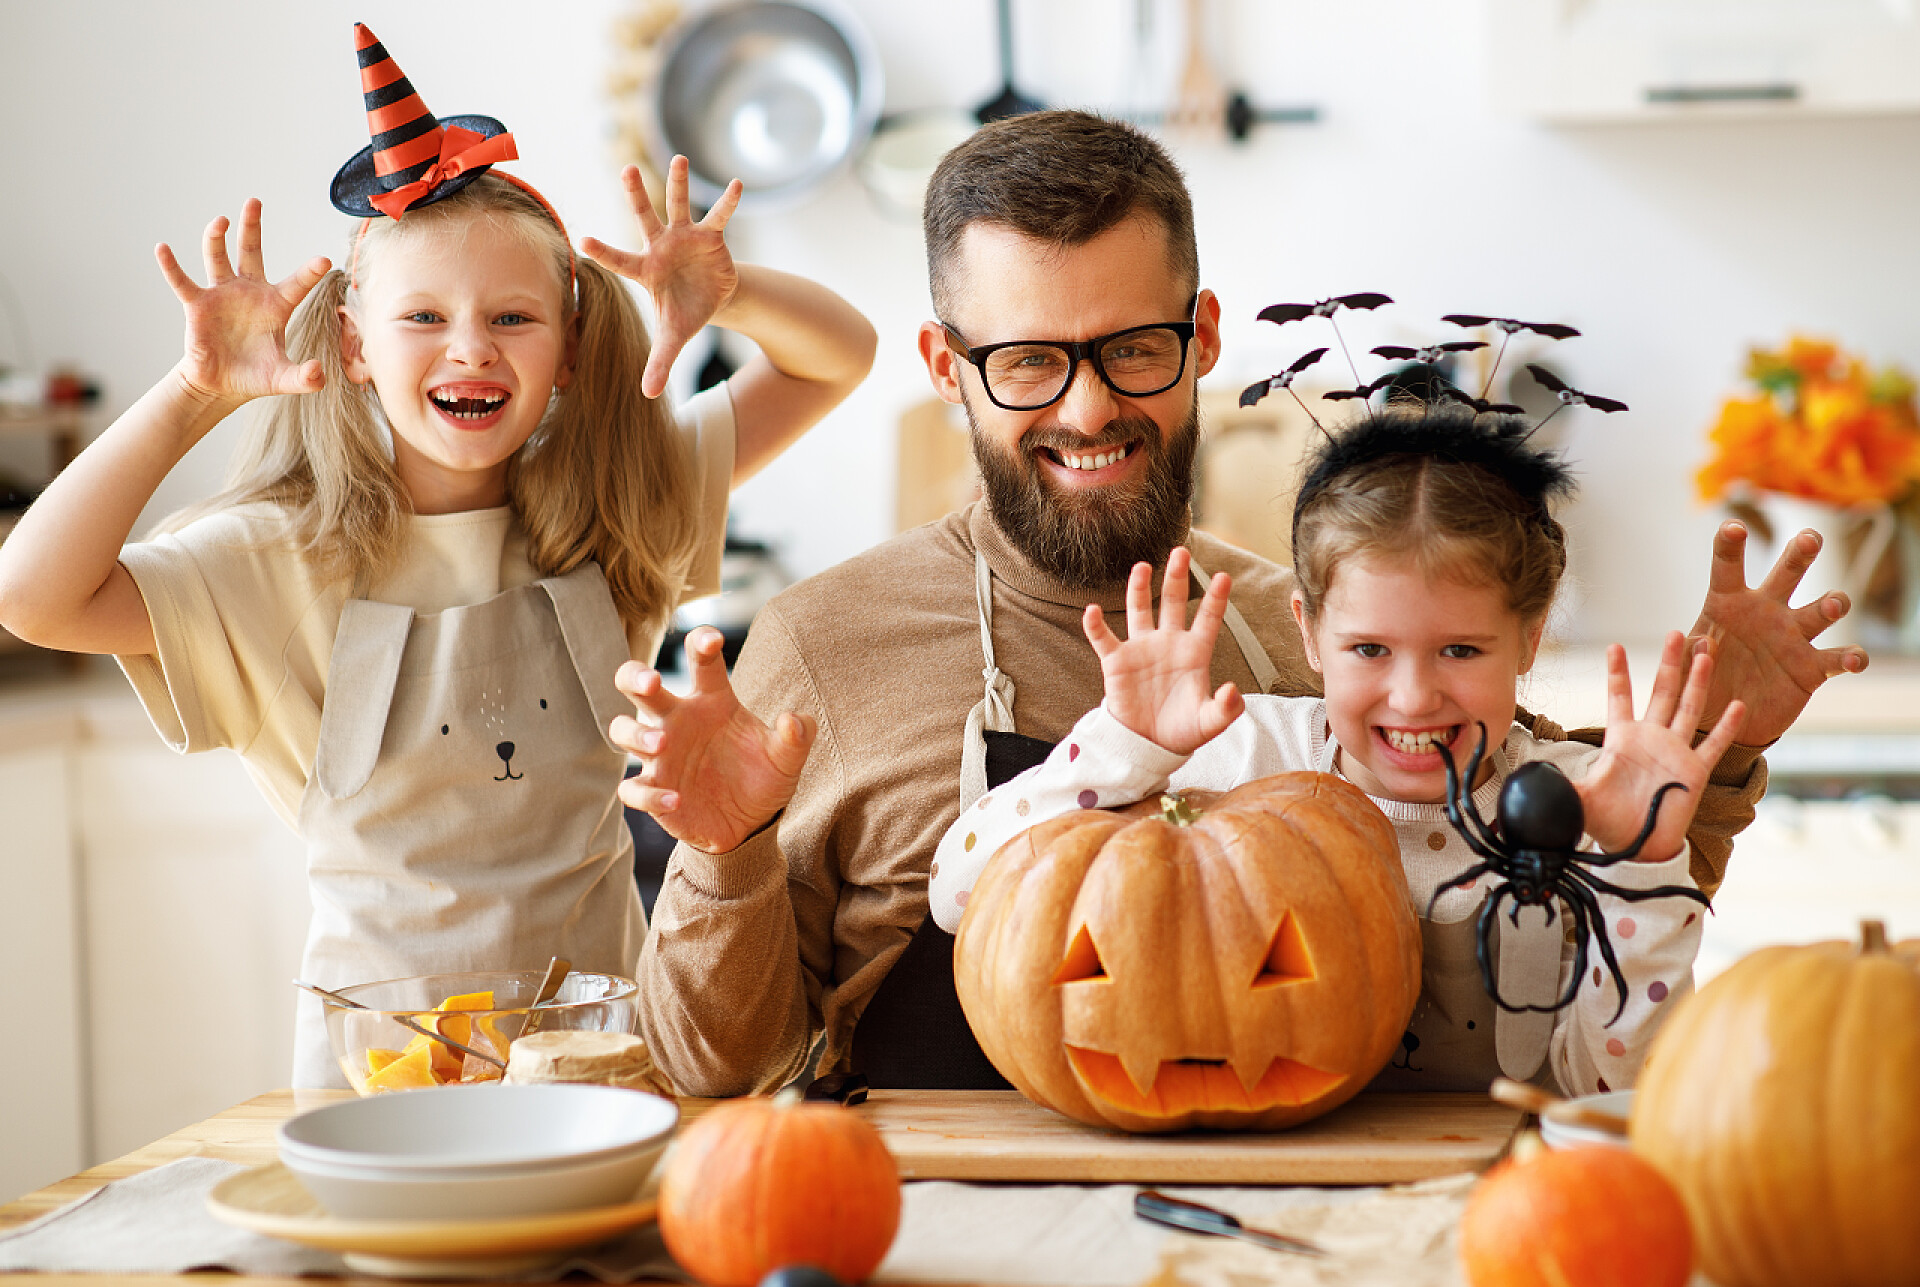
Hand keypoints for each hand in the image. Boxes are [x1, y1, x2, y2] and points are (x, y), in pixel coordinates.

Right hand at [155, 199, 329, 405]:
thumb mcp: (284, 378)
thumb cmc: (256, 375)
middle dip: (252, 227)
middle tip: (254, 201)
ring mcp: (222, 294)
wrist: (222, 384)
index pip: (297, 284)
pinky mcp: (197, 305)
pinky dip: (172, 266)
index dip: (309, 272)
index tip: (324, 259)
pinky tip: (162, 248)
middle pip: (251, 252)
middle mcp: (249, 292)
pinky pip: (182, 281)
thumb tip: (319, 374)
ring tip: (220, 221)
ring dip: (216, 239)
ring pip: (217, 258)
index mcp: (276, 305)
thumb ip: (304, 377)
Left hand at [580, 158, 743, 398]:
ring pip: (680, 205)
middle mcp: (661, 246)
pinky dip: (728, 202)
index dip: (603, 252)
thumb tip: (647, 395)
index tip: (582, 240)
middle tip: (626, 169)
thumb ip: (660, 362)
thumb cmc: (685, 313)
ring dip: (679, 183)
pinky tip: (736, 184)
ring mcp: (685, 237)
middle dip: (636, 195)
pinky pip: (719, 217)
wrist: (712, 298)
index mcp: (645, 269)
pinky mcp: (711, 236)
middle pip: (645, 217)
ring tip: (680, 158)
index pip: (620, 260)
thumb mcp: (674, 338)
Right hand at [613, 626, 813, 854]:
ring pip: (623, 731)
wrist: (750, 825)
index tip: (713, 640)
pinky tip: (676, 799)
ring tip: (662, 744)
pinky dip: (649, 794)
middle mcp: (679, 721)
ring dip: (637, 734)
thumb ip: (797, 737)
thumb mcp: (786, 759)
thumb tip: (794, 719)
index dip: (701, 643)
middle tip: (652, 682)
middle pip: (638, 684)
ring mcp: (661, 755)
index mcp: (712, 701)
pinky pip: (634, 788)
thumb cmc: (763, 777)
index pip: (701, 662)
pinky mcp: (653, 790)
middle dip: (636, 676)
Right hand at [1082, 547, 1243, 754]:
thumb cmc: (1182, 731)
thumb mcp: (1209, 723)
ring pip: (1139, 610)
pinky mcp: (1117, 661)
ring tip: (1142, 567)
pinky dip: (1096, 625)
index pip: (1208, 619)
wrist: (1148, 744)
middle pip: (1173, 602)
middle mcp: (1168, 643)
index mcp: (1194, 653)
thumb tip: (1233, 690)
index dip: (1215, 599)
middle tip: (1181, 552)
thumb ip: (1225, 708)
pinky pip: (1104, 638)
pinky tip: (1092, 611)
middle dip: (1176, 577)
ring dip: (1139, 589)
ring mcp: (1141, 649)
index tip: (1224, 576)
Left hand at [1577, 632, 1745, 859]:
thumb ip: (1557, 787)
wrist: (1635, 848)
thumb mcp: (1578, 800)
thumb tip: (1527, 782)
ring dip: (1698, 682)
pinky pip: (1713, 745)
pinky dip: (1726, 726)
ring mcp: (1675, 752)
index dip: (1617, 673)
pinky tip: (1738, 704)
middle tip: (1676, 632)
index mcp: (1622, 740)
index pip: (1619, 698)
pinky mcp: (1694, 771)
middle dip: (1669, 663)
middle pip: (1661, 692)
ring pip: (1689, 709)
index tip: (1614, 646)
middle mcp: (1651, 739)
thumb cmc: (1607, 822)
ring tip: (1707, 652)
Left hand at [1687, 520, 1867, 744]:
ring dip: (1832, 604)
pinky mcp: (1812, 668)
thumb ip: (1689, 655)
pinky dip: (1852, 657)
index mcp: (1727, 603)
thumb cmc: (1700, 681)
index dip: (1730, 545)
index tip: (1734, 527)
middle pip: (1788, 572)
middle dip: (1800, 553)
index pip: (1727, 566)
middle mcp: (1766, 611)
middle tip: (1810, 538)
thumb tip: (1703, 641)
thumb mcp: (1685, 668)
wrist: (1722, 720)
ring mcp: (1793, 637)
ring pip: (1822, 609)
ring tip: (1832, 605)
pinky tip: (1854, 660)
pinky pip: (1839, 657)